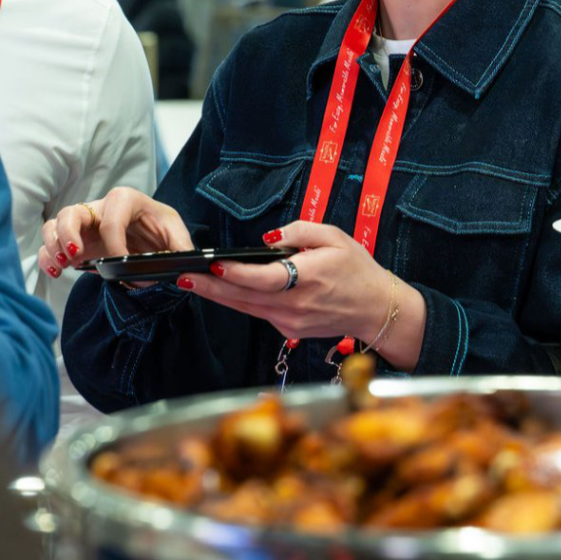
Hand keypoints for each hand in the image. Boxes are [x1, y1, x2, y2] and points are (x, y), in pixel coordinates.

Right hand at [39, 187, 194, 281]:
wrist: (153, 235)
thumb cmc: (162, 228)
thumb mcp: (177, 234)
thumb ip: (181, 248)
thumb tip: (182, 267)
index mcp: (126, 200)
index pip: (112, 218)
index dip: (113, 242)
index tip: (121, 261)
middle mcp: (100, 208)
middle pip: (73, 212)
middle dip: (69, 233)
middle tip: (76, 255)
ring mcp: (84, 225)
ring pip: (56, 224)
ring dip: (53, 244)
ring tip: (63, 263)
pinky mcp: (75, 241)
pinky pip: (51, 243)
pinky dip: (47, 256)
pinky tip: (55, 271)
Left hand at [181, 222, 421, 364]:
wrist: (376, 309)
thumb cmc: (358, 270)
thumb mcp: (336, 237)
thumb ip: (301, 230)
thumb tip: (270, 238)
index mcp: (308, 279)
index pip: (265, 278)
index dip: (238, 273)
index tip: (215, 264)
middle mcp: (295, 305)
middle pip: (245, 297)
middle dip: (211, 287)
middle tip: (183, 277)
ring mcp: (290, 321)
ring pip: (246, 308)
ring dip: (218, 296)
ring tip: (192, 283)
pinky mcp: (288, 329)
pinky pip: (258, 313)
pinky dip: (240, 301)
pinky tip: (224, 290)